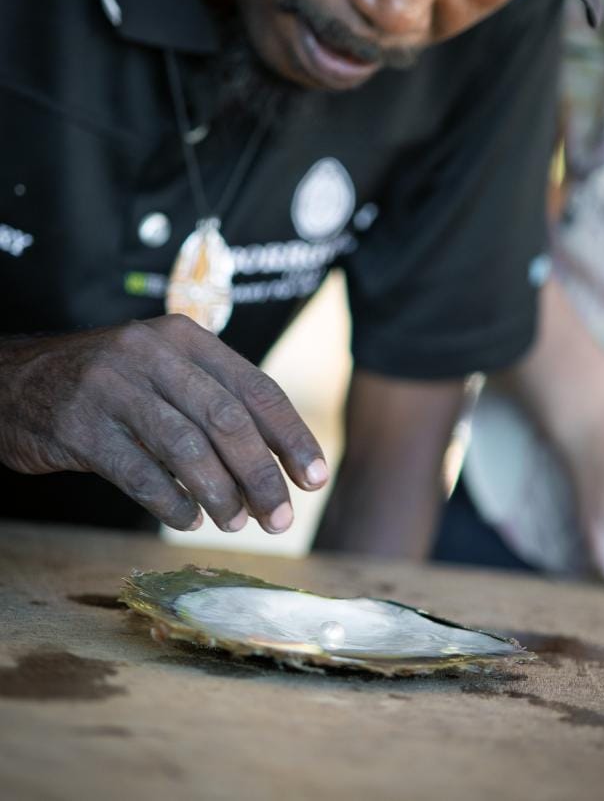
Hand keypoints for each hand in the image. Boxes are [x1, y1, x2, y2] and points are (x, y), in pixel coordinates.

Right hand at [0, 315, 327, 532]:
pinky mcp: (80, 426)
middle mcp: (152, 353)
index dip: (291, 436)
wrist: (15, 381)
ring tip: (236, 524)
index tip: (315, 478)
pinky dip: (170, 501)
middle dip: (261, 474)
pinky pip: (138, 472)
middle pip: (227, 419)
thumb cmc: (109, 384)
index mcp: (184, 337)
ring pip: (186, 446)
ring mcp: (113, 387)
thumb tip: (276, 463)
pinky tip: (187, 519)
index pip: (256, 388)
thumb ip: (213, 401)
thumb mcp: (163, 371)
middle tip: (281, 517)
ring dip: (221, 494)